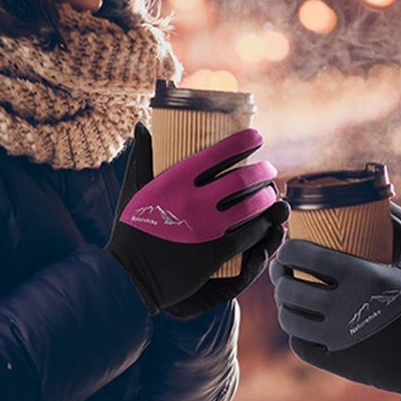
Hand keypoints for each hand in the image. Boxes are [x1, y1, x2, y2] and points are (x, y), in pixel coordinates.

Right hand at [107, 124, 278, 313]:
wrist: (128, 275)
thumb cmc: (130, 228)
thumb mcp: (132, 188)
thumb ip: (141, 155)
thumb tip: (142, 125)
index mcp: (175, 180)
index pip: (220, 152)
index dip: (245, 142)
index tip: (257, 138)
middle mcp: (193, 200)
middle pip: (243, 179)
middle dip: (262, 171)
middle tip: (268, 170)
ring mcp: (205, 227)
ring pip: (251, 206)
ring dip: (267, 198)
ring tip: (271, 194)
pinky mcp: (213, 253)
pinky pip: (248, 235)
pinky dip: (262, 227)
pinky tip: (266, 223)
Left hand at [270, 206, 400, 400]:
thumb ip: (394, 222)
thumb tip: (377, 201)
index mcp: (360, 275)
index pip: (302, 255)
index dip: (287, 248)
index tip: (289, 245)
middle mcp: (344, 307)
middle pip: (289, 288)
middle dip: (280, 275)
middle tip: (283, 270)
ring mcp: (340, 339)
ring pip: (290, 319)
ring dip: (284, 305)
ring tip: (289, 297)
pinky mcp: (342, 364)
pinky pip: (302, 347)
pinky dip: (296, 333)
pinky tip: (301, 324)